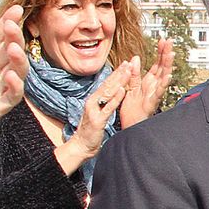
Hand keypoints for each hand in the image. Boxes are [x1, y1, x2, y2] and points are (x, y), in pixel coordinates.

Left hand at [0, 5, 28, 143]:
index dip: (7, 21)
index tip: (15, 9)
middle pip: (11, 49)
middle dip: (14, 36)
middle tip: (11, 26)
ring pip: (17, 70)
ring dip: (18, 58)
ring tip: (14, 49)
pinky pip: (12, 96)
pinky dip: (15, 86)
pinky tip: (11, 76)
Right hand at [53, 59, 138, 176]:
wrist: (80, 146)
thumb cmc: (90, 131)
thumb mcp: (97, 113)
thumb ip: (103, 104)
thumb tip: (110, 94)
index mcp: (94, 100)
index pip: (106, 84)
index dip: (116, 74)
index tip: (125, 64)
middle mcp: (92, 102)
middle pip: (107, 85)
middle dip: (118, 73)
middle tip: (128, 63)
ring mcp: (94, 110)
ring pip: (108, 93)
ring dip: (118, 81)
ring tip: (127, 71)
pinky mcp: (97, 120)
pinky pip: (108, 107)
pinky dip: (115, 98)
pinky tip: (122, 90)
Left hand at [120, 37, 173, 126]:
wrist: (129, 125)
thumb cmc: (132, 109)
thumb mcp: (130, 86)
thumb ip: (133, 73)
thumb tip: (136, 58)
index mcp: (148, 81)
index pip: (156, 63)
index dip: (160, 52)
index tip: (163, 40)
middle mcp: (153, 86)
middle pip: (162, 67)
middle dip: (166, 54)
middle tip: (170, 41)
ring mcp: (154, 94)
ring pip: (163, 77)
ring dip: (167, 66)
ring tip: (171, 54)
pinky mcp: (151, 103)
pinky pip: (158, 93)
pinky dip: (163, 85)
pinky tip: (168, 76)